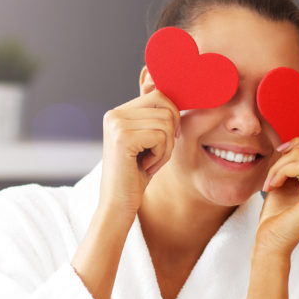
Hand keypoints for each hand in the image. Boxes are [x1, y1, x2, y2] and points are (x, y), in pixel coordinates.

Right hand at [99, 86, 179, 215]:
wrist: (118, 203)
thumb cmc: (136, 174)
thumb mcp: (149, 141)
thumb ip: (158, 119)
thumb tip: (184, 97)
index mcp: (118, 112)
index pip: (159, 95)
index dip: (173, 116)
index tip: (168, 139)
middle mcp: (114, 114)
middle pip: (165, 107)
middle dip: (171, 134)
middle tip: (157, 155)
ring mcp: (116, 124)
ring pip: (166, 123)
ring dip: (166, 148)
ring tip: (149, 162)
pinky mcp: (122, 138)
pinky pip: (161, 137)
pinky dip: (161, 156)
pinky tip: (146, 167)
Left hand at [256, 132, 298, 256]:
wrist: (271, 242)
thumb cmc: (276, 213)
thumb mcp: (287, 178)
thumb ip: (295, 160)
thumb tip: (297, 139)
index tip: (280, 155)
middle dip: (287, 152)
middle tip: (273, 173)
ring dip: (279, 164)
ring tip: (270, 182)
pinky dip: (280, 171)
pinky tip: (272, 186)